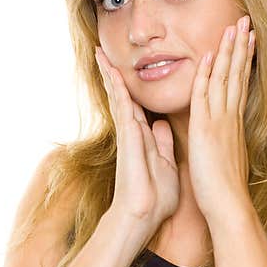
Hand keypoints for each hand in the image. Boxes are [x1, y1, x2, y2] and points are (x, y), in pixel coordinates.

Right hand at [95, 45, 179, 230]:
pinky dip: (119, 90)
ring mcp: (128, 134)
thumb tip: (160, 125)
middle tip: (103, 51)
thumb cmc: (156, 196)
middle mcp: (133, 132)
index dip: (130, 85)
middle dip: (113, 74)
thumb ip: (163, 143)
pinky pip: (124, 108)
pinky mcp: (128, 138)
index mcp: (144, 137)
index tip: (123, 67)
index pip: (136, 104)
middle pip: (122, 96)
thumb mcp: (166, 163)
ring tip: (100, 55)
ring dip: (110, 75)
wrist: (144, 215)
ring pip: (119, 97)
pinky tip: (115, 74)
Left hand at [188, 14, 255, 223]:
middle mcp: (229, 118)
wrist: (228, 206)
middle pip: (237, 75)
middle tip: (245, 21)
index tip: (247, 40)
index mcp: (232, 124)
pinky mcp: (206, 130)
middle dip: (241, 47)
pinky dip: (207, 75)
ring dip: (229, 51)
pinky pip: (205, 96)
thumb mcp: (222, 158)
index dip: (242, 61)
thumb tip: (220, 136)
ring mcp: (219, 122)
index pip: (238, 85)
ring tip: (235, 27)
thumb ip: (220, 142)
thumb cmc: (223, 188)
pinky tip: (208, 56)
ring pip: (225, 79)